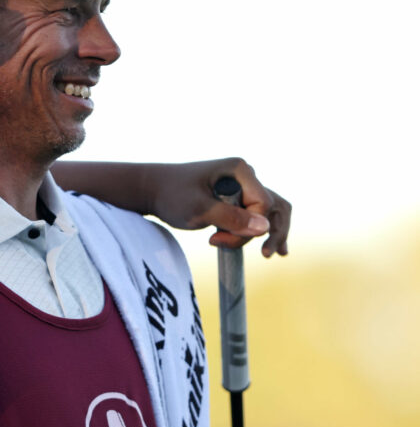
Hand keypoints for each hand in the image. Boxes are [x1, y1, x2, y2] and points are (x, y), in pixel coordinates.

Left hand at [149, 157, 291, 257]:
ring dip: (274, 232)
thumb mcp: (198, 210)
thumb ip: (231, 218)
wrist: (150, 190)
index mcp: (240, 170)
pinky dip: (266, 229)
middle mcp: (245, 175)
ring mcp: (241, 185)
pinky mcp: (235, 196)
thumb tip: (265, 227)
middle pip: (274, 207)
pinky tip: (277, 250)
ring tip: (276, 254)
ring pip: (271, 210)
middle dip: (270, 232)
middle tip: (264, 256)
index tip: (215, 240)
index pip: (263, 205)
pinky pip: (259, 212)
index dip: (246, 229)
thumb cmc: (171, 196)